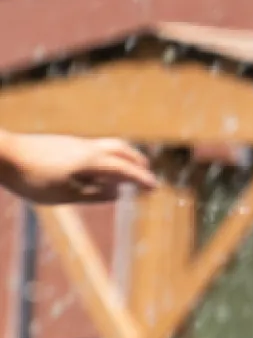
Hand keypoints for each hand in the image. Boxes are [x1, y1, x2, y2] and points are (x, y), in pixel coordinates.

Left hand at [0, 133, 156, 205]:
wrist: (3, 153)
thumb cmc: (32, 178)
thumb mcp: (63, 194)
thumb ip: (93, 194)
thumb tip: (117, 192)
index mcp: (92, 161)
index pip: (125, 169)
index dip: (141, 179)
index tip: (154, 187)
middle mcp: (88, 148)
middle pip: (121, 150)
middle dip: (137, 161)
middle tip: (146, 173)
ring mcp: (75, 143)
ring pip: (108, 145)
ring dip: (122, 155)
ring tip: (124, 167)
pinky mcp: (64, 143)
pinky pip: (95, 147)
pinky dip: (107, 155)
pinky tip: (96, 167)